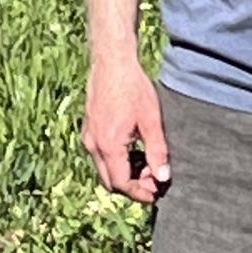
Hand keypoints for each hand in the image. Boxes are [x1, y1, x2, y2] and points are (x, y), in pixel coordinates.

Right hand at [82, 56, 169, 203]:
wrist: (112, 59)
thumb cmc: (133, 86)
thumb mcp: (150, 120)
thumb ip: (157, 151)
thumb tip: (163, 178)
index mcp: (108, 145)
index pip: (122, 184)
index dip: (140, 193)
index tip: (156, 191)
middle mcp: (93, 144)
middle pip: (110, 181)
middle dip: (132, 186)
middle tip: (153, 179)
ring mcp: (88, 135)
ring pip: (104, 169)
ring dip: (123, 173)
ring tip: (146, 162)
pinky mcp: (88, 127)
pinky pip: (99, 154)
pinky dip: (115, 160)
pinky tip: (132, 148)